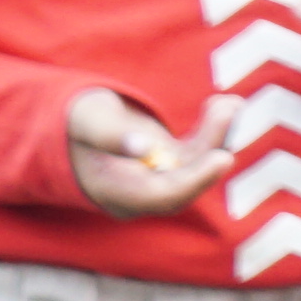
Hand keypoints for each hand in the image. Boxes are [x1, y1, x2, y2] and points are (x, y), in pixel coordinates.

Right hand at [64, 87, 243, 219]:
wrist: (70, 126)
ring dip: (218, 135)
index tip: (222, 158)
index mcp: (116, 192)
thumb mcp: (86, 121)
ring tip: (230, 103)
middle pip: (188, 182)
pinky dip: (214, 129)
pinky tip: (226, 103)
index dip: (195, 180)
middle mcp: (142, 194)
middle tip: (230, 112)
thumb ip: (110, 135)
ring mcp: (158, 179)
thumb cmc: (74, 121)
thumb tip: (144, 148)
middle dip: (213, 148)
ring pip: (198, 165)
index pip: (162, 197)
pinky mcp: (170, 163)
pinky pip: (199, 152)